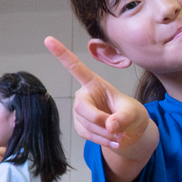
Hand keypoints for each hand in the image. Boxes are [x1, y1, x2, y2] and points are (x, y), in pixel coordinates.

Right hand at [45, 37, 150, 153]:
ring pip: (86, 124)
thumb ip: (123, 118)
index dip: (62, 54)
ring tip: (121, 135)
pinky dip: (103, 140)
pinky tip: (115, 142)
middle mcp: (84, 95)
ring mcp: (80, 112)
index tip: (48, 39)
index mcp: (95, 83)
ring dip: (105, 133)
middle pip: (81, 107)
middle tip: (117, 128)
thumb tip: (110, 126)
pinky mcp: (81, 126)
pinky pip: (88, 135)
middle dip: (99, 120)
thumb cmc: (131, 114)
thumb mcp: (133, 112)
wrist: (131, 131)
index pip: (76, 68)